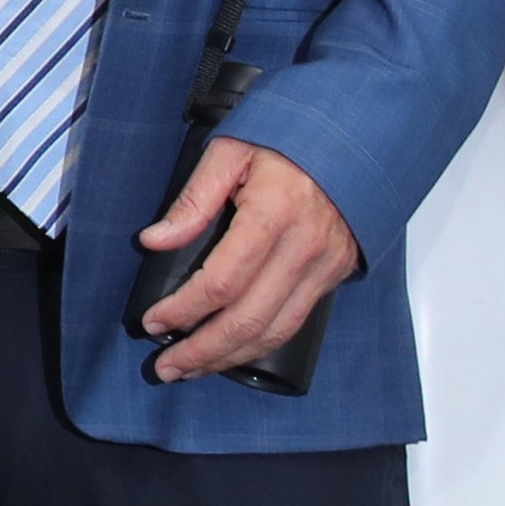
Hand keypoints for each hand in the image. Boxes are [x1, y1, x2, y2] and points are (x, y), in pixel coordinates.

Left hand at [136, 139, 360, 381]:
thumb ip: (192, 200)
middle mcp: (304, 249)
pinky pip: (295, 321)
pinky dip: (261, 343)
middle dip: (202, 350)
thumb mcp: (229, 152)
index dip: (183, 309)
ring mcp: (324, 266)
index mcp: (273, 215)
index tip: (153, 323)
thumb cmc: (285, 140)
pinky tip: (233, 351)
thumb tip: (153, 240)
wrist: (351, 137)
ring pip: (274, 330)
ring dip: (230, 357)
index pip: (221, 282)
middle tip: (166, 368)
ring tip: (193, 369)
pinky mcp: (333, 274)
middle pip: (248, 319)